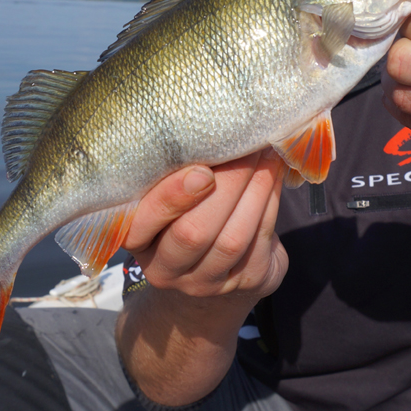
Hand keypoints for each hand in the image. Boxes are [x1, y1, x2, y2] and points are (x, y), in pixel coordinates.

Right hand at [123, 150, 288, 302]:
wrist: (211, 265)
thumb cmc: (183, 212)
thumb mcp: (163, 194)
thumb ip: (171, 172)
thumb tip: (205, 127)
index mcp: (136, 240)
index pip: (142, 225)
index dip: (171, 198)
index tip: (201, 171)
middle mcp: (165, 269)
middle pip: (194, 233)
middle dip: (226, 185)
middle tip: (246, 145)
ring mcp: (206, 283)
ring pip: (232, 239)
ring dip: (255, 189)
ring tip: (264, 154)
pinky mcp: (246, 280)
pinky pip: (260, 239)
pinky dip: (270, 201)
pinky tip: (274, 174)